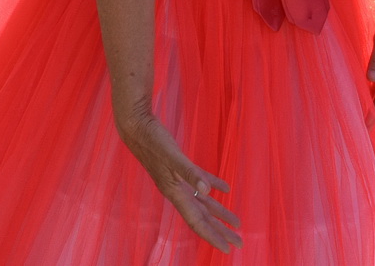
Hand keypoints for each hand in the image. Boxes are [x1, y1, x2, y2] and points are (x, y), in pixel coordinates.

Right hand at [116, 110, 241, 252]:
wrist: (135, 126)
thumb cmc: (152, 140)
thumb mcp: (172, 156)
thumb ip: (190, 173)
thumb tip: (207, 192)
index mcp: (174, 192)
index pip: (197, 221)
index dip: (212, 236)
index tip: (228, 249)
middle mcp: (177, 191)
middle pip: (202, 217)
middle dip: (220, 231)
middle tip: (239, 242)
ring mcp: (178, 180)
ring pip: (203, 203)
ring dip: (220, 213)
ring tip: (236, 223)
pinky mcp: (180, 167)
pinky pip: (200, 181)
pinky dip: (213, 186)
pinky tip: (226, 190)